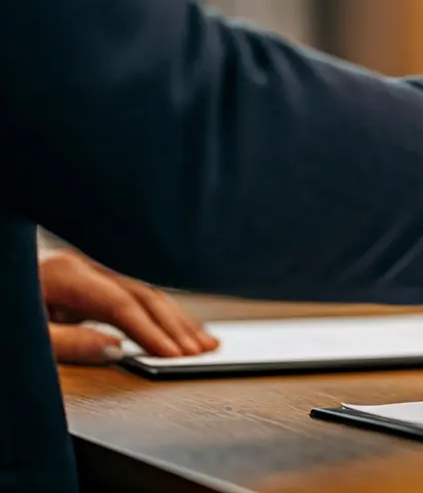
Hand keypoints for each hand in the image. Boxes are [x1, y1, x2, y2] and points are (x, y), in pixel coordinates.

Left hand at [39, 249, 218, 364]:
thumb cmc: (4, 311)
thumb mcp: (26, 337)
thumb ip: (69, 343)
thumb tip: (118, 348)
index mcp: (65, 273)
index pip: (122, 303)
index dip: (152, 331)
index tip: (175, 356)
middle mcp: (81, 265)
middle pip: (142, 294)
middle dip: (175, 326)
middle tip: (201, 352)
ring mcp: (86, 269)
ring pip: (144, 292)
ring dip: (176, 319)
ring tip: (204, 342)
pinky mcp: (87, 281)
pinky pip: (134, 294)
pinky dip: (159, 313)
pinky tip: (179, 325)